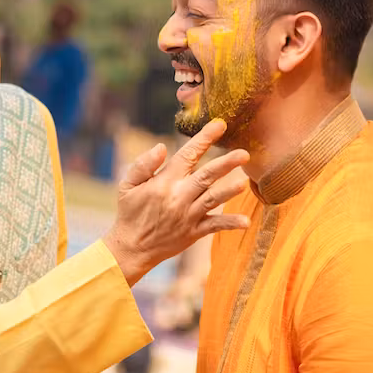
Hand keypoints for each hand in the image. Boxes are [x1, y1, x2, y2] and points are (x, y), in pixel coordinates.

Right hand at [103, 119, 250, 284]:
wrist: (132, 248)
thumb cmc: (131, 212)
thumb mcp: (127, 185)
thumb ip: (143, 164)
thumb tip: (161, 146)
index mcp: (165, 182)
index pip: (187, 155)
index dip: (204, 139)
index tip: (220, 125)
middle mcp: (179, 197)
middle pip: (206, 176)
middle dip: (226, 164)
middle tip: (244, 154)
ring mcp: (188, 215)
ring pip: (213, 199)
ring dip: (229, 190)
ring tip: (244, 182)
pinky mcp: (194, 232)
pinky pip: (214, 226)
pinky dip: (230, 224)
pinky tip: (246, 221)